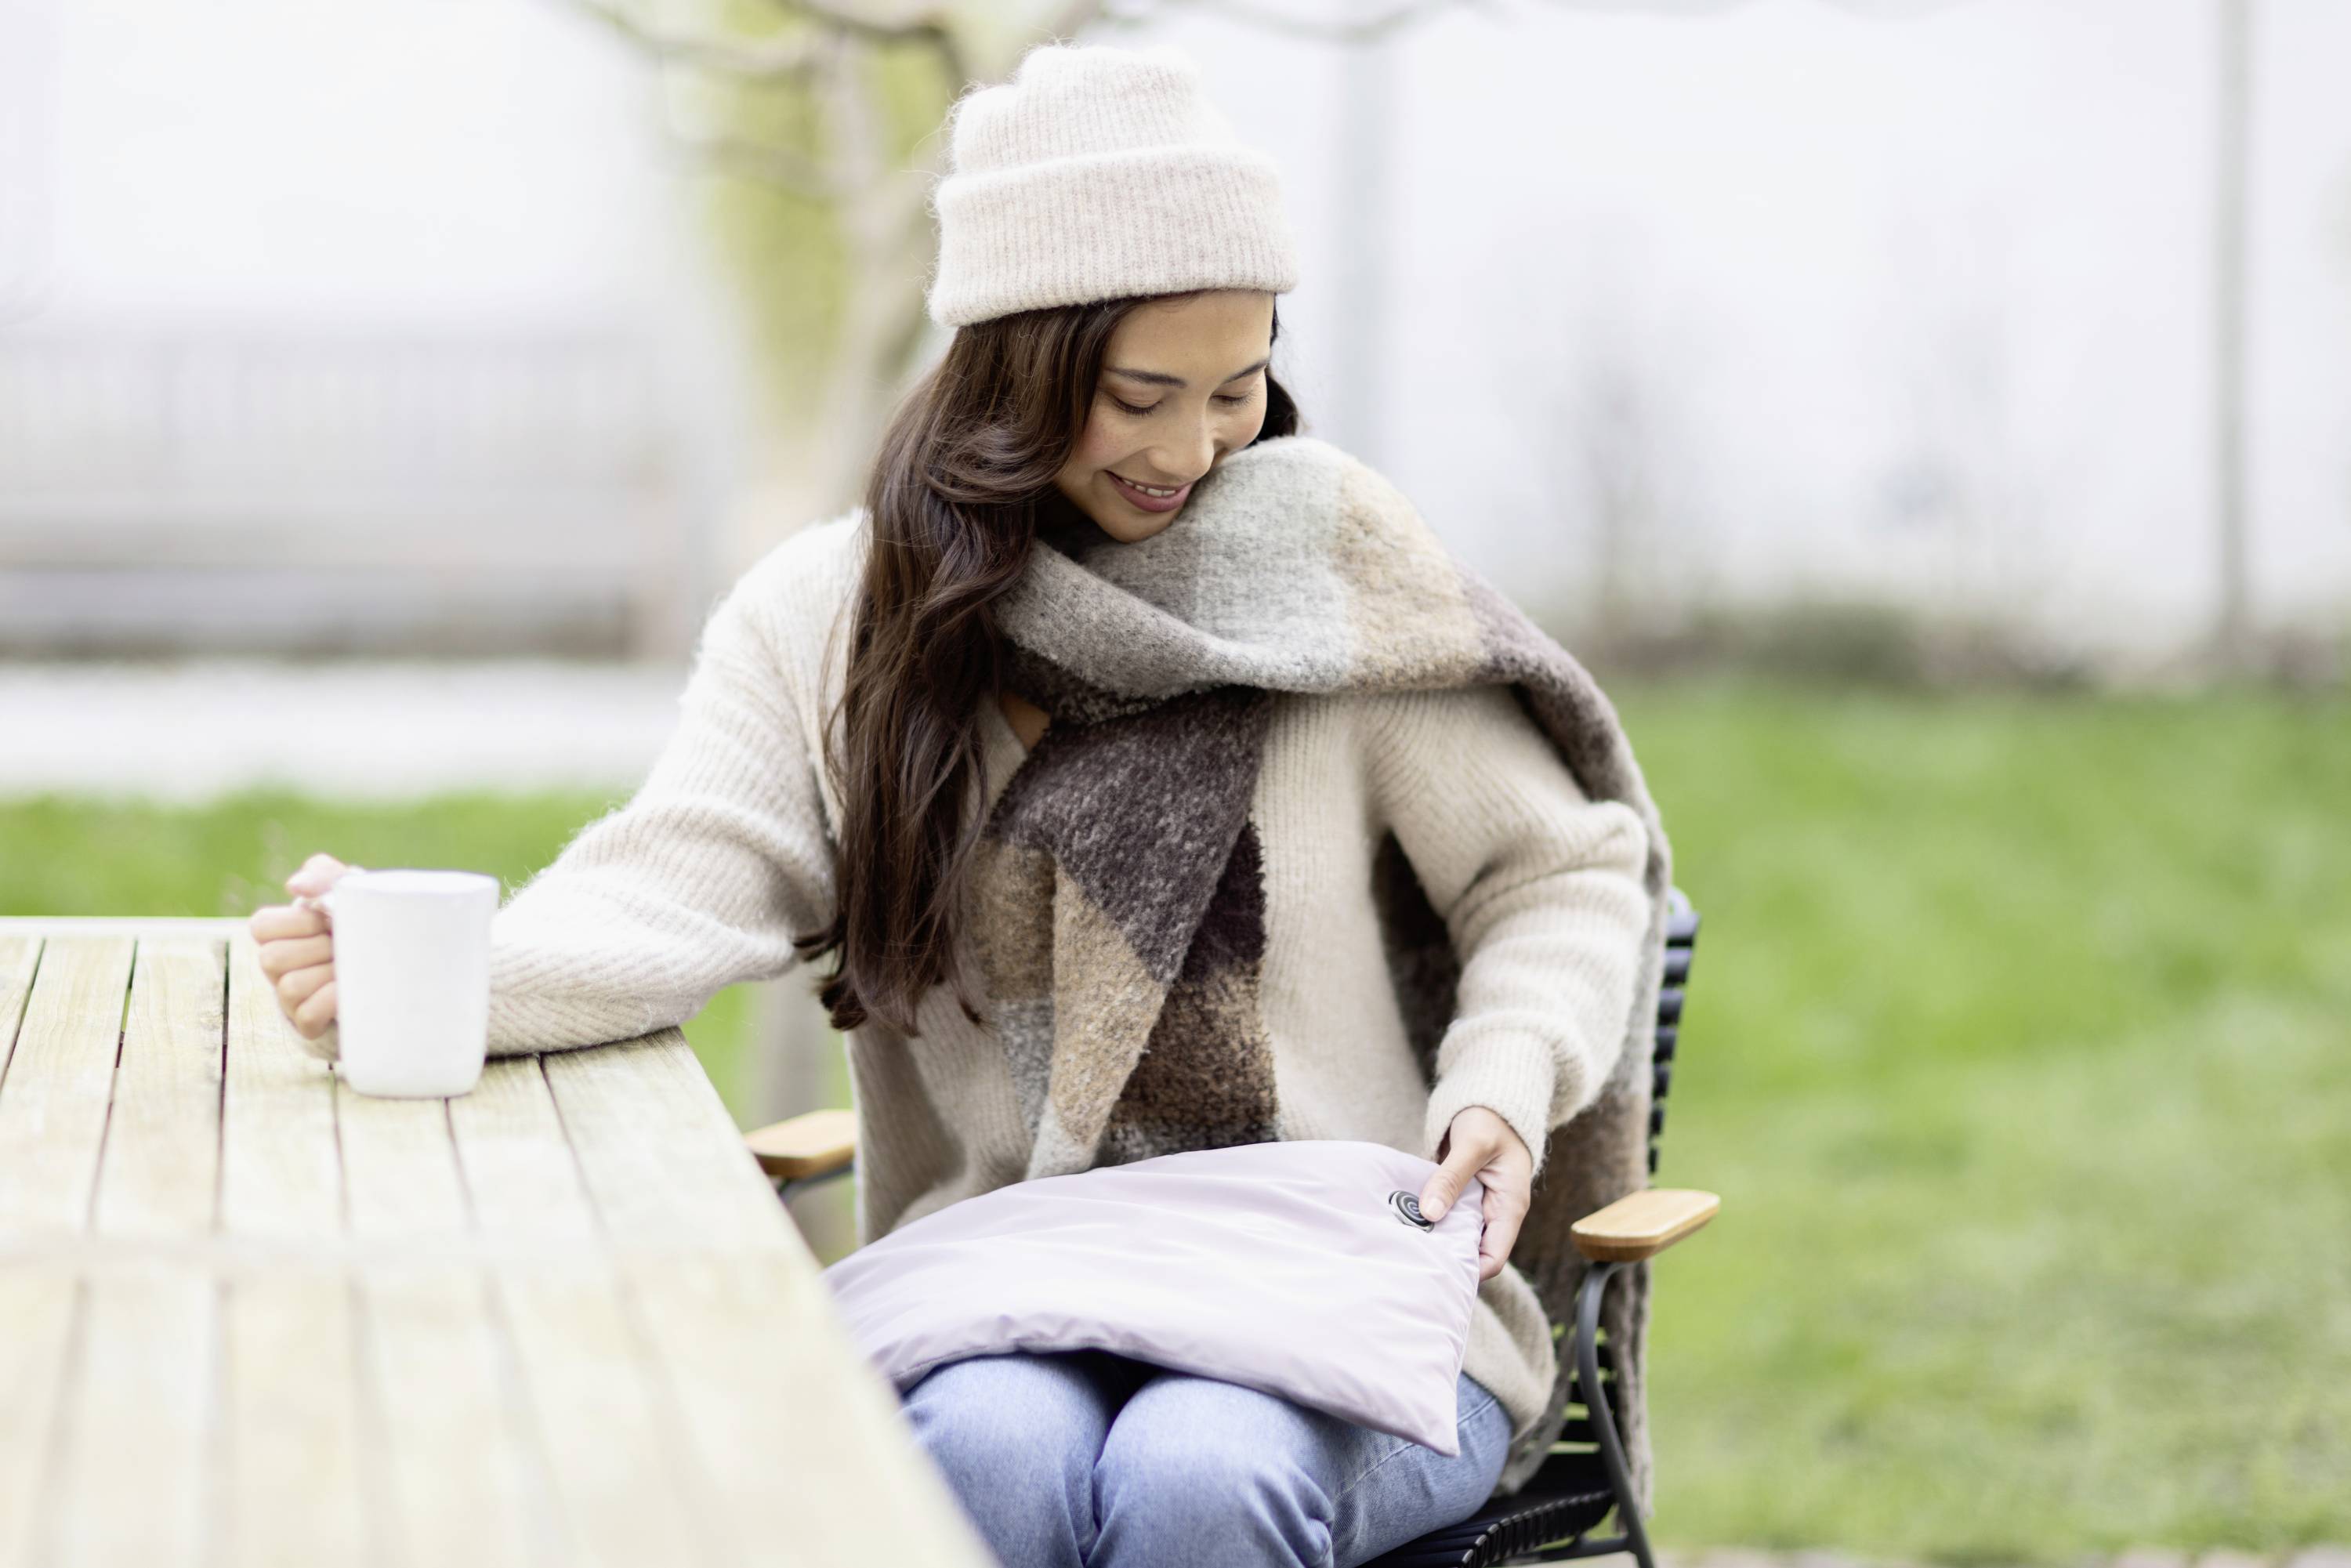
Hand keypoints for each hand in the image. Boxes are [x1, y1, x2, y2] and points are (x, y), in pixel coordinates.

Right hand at [247, 852, 365, 1060]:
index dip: (297, 922)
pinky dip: (333, 1001)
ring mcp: (289, 998)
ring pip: (290, 987)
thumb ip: (323, 874)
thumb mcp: (348, 891)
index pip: (261, 926)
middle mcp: (277, 966)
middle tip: (342, 945)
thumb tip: (294, 884)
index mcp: (279, 933)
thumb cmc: (362, 921)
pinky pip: (308, 1014)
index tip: (326, 920)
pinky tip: (350, 990)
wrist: (399, 960)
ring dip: (329, 975)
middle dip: (317, 949)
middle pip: (272, 959)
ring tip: (351, 967)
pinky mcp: (307, 1023)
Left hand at [1420, 1106, 1534, 1283]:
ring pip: (1458, 1236)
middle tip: (1412, 1260)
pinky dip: (1430, 1221)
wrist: (1490, 1101)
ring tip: (1404, 1244)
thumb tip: (1430, 1213)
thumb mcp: (1472, 1145)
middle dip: (1448, 1259)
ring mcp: (1479, 1207)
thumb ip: (1451, 1178)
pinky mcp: (1462, 1198)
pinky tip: (1406, 1222)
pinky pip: (1447, 1218)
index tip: (1437, 1271)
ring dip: (1436, 1239)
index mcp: (1510, 1206)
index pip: (1494, 1258)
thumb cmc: (1490, 1119)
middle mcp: (1496, 1213)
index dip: (1470, 1271)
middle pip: (1474, 1253)